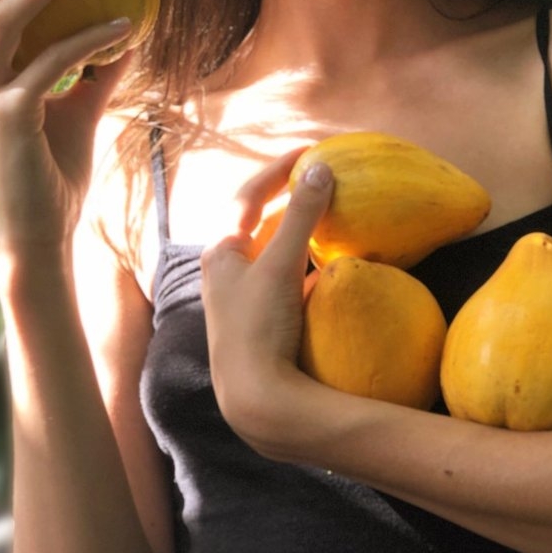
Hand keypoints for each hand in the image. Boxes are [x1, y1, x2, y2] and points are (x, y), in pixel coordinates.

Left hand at [199, 152, 333, 447]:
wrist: (255, 401)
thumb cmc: (259, 328)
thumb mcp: (280, 265)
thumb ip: (300, 215)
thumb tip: (320, 167)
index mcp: (221, 254)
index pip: (248, 196)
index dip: (278, 171)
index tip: (310, 151)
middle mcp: (227, 274)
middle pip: (259, 223)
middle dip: (288, 198)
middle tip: (320, 178)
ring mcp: (244, 300)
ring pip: (274, 252)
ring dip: (299, 231)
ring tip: (330, 213)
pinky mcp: (263, 322)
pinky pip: (287, 279)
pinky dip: (307, 264)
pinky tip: (330, 264)